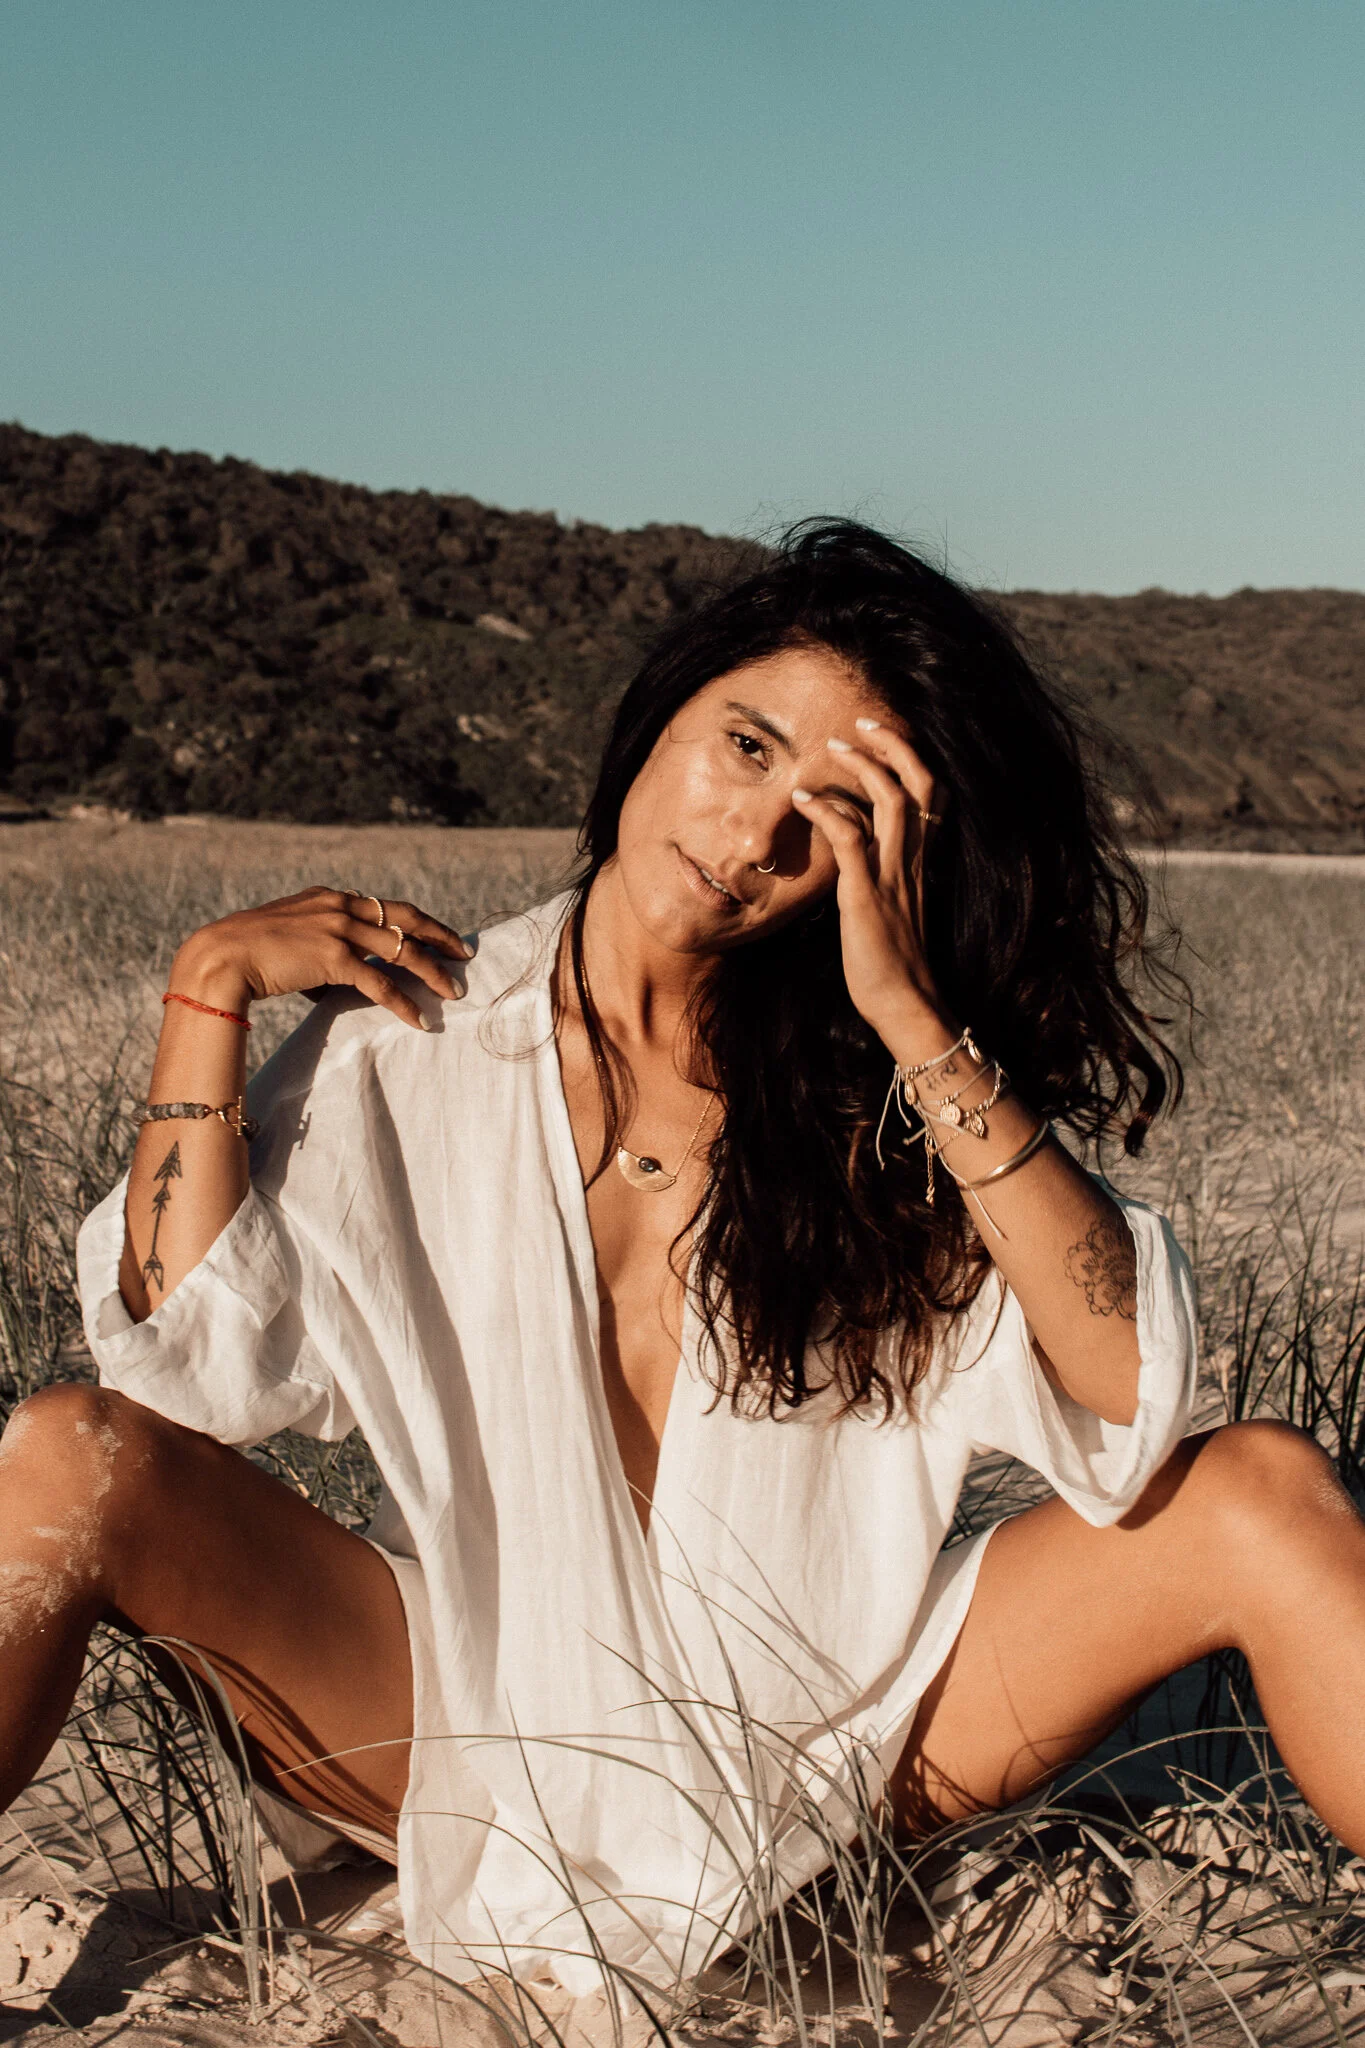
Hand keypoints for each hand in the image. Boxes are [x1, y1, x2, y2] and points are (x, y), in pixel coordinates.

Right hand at [169, 887, 470, 1031]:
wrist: (222, 956)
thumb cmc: (248, 953)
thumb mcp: (290, 936)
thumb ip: (318, 950)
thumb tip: (332, 982)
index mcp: (331, 898)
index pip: (386, 907)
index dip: (417, 921)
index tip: (439, 934)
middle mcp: (339, 907)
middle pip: (406, 919)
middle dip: (439, 936)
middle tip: (464, 953)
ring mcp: (338, 930)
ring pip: (401, 950)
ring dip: (431, 973)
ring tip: (453, 991)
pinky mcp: (333, 958)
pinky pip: (379, 984)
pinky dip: (403, 1003)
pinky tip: (418, 1019)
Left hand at [792, 719, 950, 1050]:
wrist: (905, 1004)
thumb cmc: (892, 964)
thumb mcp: (890, 908)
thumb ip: (878, 875)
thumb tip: (852, 850)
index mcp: (923, 863)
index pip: (933, 795)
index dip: (912, 760)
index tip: (883, 739)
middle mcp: (914, 861)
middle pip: (921, 782)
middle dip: (894, 745)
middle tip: (862, 723)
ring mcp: (893, 874)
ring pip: (892, 798)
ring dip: (862, 765)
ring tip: (833, 746)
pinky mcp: (867, 893)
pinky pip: (850, 837)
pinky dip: (826, 810)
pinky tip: (801, 799)